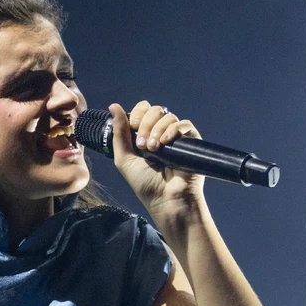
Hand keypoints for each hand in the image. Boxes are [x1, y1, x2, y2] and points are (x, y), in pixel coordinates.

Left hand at [109, 100, 205, 230]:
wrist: (165, 199)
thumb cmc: (145, 184)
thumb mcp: (124, 159)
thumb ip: (119, 133)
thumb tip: (113, 106)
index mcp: (145, 135)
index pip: (143, 110)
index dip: (138, 113)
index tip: (134, 127)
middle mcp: (161, 133)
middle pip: (155, 110)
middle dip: (146, 124)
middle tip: (143, 144)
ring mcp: (176, 137)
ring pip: (168, 117)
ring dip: (157, 130)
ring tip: (154, 149)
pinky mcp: (192, 142)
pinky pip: (184, 124)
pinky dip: (174, 130)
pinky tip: (166, 142)